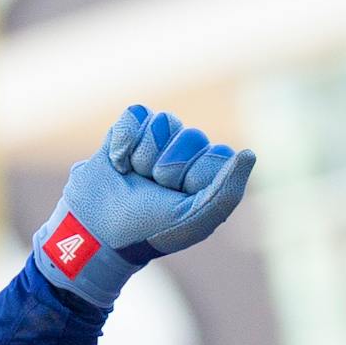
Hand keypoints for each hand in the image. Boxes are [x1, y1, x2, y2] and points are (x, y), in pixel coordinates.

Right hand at [32, 104, 256, 306]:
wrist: (97, 230)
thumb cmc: (149, 229)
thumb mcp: (194, 218)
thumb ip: (227, 191)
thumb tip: (249, 154)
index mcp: (207, 174)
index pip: (217, 154)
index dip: (194, 176)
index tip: (177, 198)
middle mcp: (186, 152)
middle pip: (190, 136)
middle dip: (167, 167)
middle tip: (152, 189)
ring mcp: (157, 139)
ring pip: (164, 121)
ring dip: (143, 156)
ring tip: (133, 178)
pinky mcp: (128, 129)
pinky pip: (136, 114)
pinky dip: (123, 140)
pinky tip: (118, 163)